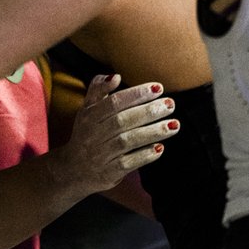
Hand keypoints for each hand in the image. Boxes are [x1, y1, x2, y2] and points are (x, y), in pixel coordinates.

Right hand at [51, 75, 174, 195]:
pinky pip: (128, 163)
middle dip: (149, 111)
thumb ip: (98, 89)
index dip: (136, 94)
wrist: (74, 170)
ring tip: (174, 125)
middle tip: (170, 105)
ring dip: (152, 132)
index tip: (158, 88)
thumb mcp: (87, 109)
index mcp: (89, 115)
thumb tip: (115, 76)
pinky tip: (159, 148)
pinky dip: (144, 156)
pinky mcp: (109, 172)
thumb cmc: (86, 133)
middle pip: (123, 120)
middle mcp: (94, 134)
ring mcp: (101, 154)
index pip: (114, 102)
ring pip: (128, 141)